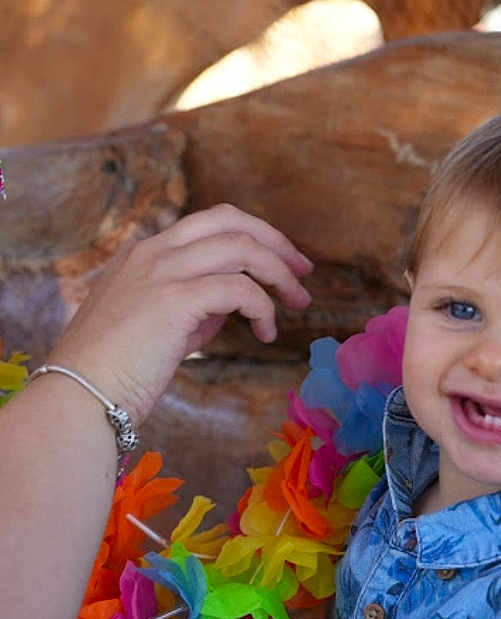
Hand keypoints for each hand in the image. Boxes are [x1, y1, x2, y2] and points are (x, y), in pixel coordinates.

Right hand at [48, 203, 312, 424]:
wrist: (80, 397)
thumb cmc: (117, 370)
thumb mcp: (160, 325)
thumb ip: (196, 304)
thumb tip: (237, 298)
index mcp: (145, 253)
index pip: (210, 223)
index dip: (255, 236)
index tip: (283, 261)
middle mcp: (153, 252)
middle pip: (230, 221)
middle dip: (276, 242)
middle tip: (304, 271)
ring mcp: (161, 271)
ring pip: (242, 248)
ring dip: (279, 274)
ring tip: (298, 301)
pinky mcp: (173, 299)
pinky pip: (240, 289)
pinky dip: (263, 308)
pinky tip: (265, 333)